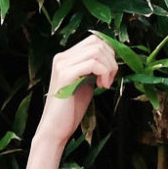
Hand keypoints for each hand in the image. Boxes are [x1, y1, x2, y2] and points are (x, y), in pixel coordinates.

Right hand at [35, 34, 117, 149]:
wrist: (56, 128)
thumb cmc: (71, 109)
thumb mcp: (86, 82)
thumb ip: (94, 69)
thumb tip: (112, 59)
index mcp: (65, 57)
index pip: (94, 40)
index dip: (109, 53)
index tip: (110, 73)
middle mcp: (61, 57)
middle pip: (97, 42)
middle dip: (111, 60)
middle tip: (109, 79)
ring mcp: (62, 65)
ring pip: (97, 51)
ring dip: (109, 67)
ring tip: (105, 84)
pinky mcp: (66, 75)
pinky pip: (93, 63)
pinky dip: (104, 73)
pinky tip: (102, 86)